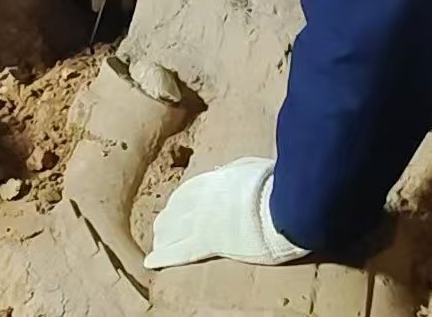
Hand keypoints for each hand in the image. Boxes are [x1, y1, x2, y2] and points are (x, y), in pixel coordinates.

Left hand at [144, 157, 309, 268]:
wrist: (280, 202)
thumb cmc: (274, 184)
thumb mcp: (252, 168)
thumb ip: (236, 171)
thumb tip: (228, 172)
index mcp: (214, 181)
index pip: (188, 191)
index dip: (179, 202)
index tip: (174, 207)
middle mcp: (202, 199)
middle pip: (176, 210)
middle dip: (167, 219)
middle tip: (160, 227)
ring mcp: (201, 221)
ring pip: (172, 230)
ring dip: (163, 237)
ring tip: (157, 244)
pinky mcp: (207, 243)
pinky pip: (178, 252)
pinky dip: (163, 257)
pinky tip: (150, 262)